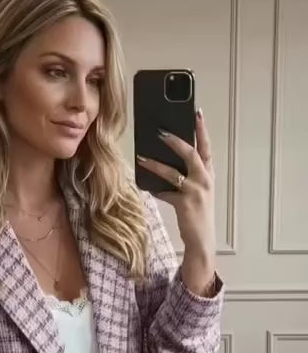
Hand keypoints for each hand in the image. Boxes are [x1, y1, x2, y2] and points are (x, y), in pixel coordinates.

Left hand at [136, 108, 216, 293]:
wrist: (202, 240)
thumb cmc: (197, 214)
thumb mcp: (198, 191)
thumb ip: (187, 176)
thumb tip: (165, 161)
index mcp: (209, 175)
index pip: (207, 147)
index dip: (202, 130)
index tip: (197, 113)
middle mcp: (205, 180)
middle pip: (192, 154)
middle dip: (176, 141)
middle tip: (161, 132)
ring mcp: (196, 192)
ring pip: (173, 172)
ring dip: (155, 164)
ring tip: (142, 158)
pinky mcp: (185, 204)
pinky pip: (165, 193)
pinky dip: (155, 189)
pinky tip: (147, 187)